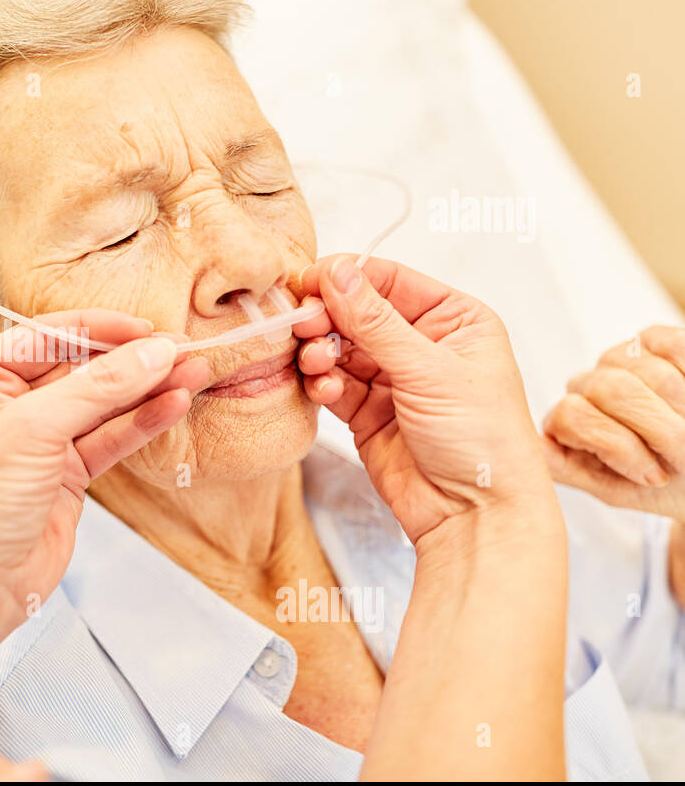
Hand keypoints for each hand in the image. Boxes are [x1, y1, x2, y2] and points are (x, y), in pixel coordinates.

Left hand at [0, 310, 207, 612]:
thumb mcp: (34, 429)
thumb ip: (98, 387)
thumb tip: (153, 351)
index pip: (49, 336)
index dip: (100, 329)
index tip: (146, 329)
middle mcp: (10, 402)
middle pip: (82, 367)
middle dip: (133, 359)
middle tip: (183, 348)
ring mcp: (43, 439)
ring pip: (104, 403)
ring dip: (148, 388)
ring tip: (195, 370)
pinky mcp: (69, 472)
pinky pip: (112, 437)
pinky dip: (144, 421)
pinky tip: (175, 404)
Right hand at [293, 254, 558, 545]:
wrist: (475, 515)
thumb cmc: (482, 439)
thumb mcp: (430, 369)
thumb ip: (376, 320)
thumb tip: (338, 271)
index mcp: (453, 319)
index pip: (388, 280)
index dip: (346, 277)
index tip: (308, 282)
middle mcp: (421, 344)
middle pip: (355, 311)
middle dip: (326, 317)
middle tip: (303, 324)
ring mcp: (392, 379)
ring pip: (338, 347)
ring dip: (320, 351)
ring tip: (316, 362)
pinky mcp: (366, 412)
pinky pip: (332, 383)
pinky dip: (321, 382)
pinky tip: (325, 390)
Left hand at [541, 325, 684, 521]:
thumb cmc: (664, 482)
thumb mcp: (617, 488)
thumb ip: (566, 467)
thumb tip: (534, 443)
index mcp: (568, 420)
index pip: (570, 416)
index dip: (619, 446)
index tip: (653, 474)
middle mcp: (586, 386)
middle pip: (608, 389)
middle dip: (656, 427)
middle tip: (681, 450)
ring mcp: (618, 361)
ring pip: (644, 370)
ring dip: (678, 403)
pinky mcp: (654, 340)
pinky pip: (666, 343)